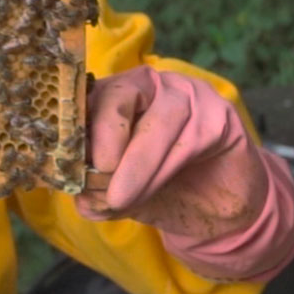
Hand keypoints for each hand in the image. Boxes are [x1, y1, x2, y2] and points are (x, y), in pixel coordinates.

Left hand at [76, 67, 267, 244]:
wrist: (215, 209)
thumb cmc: (158, 191)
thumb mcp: (117, 192)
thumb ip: (95, 191)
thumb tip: (80, 194)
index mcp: (114, 95)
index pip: (88, 96)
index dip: (79, 129)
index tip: (73, 167)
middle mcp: (150, 84)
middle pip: (120, 97)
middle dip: (107, 142)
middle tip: (101, 182)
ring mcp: (188, 94)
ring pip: (157, 122)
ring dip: (137, 166)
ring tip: (122, 200)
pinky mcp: (220, 115)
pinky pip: (190, 139)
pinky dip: (165, 169)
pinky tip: (154, 190)